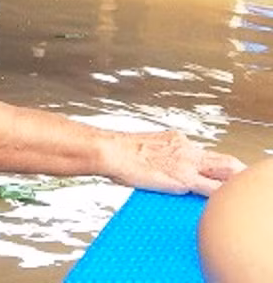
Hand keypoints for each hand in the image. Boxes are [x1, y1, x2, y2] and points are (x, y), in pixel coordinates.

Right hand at [101, 130, 245, 195]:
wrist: (112, 151)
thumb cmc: (122, 153)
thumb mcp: (148, 146)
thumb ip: (163, 155)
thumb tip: (164, 169)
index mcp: (177, 139)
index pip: (207, 153)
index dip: (216, 166)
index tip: (217, 175)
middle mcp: (187, 148)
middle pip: (223, 160)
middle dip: (232, 172)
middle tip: (230, 183)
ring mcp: (187, 163)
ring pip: (224, 171)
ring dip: (229, 183)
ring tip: (226, 193)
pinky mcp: (184, 178)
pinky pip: (212, 189)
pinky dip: (218, 196)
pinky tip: (215, 204)